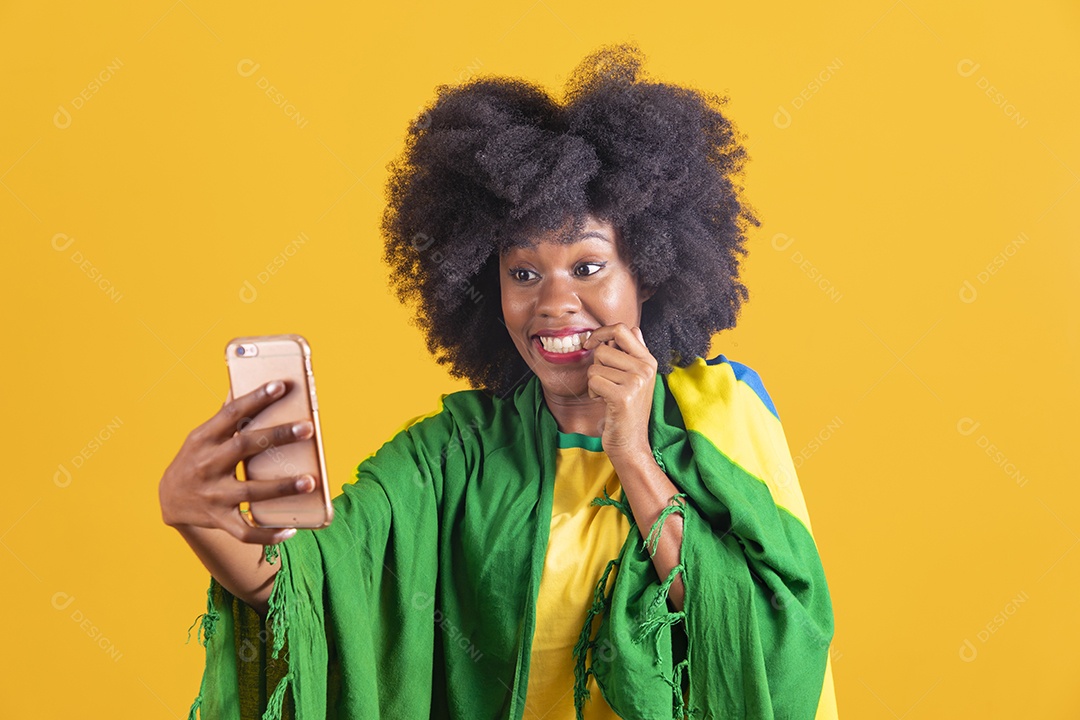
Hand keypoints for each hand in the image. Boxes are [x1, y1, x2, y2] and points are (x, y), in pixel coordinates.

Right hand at [158, 380, 315, 544]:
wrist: (169, 499)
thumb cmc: (196, 458)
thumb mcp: (203, 435)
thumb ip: (226, 414)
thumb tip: (241, 381)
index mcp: (205, 438)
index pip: (232, 412)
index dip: (257, 398)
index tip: (282, 385)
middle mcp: (207, 464)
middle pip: (245, 447)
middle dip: (278, 436)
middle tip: (307, 428)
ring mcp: (213, 494)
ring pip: (250, 492)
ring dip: (281, 486)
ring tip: (310, 481)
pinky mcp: (219, 519)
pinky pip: (244, 531)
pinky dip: (268, 534)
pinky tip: (291, 530)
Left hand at [582, 323, 657, 459]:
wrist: (631, 443)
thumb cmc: (627, 409)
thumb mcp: (636, 378)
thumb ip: (633, 353)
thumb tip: (632, 328)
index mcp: (648, 360)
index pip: (622, 329)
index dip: (601, 333)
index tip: (591, 343)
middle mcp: (645, 368)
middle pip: (604, 349)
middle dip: (596, 365)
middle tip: (606, 382)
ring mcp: (636, 381)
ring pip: (595, 366)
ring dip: (594, 382)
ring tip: (607, 394)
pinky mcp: (623, 396)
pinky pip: (593, 381)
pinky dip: (593, 392)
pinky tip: (603, 402)